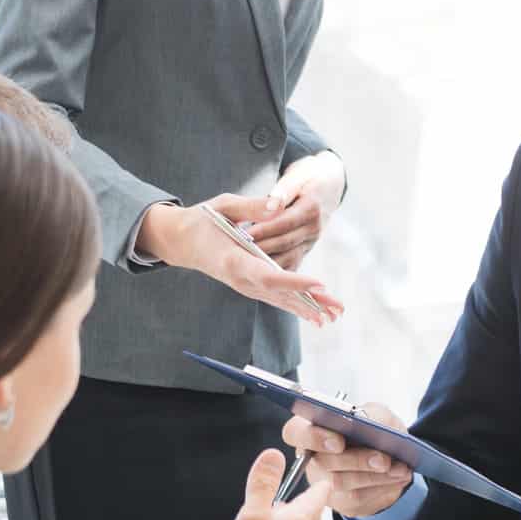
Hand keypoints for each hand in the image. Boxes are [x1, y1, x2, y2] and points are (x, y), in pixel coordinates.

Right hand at [139, 196, 344, 325]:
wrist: (182, 241)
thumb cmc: (203, 220)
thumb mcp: (224, 206)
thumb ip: (252, 207)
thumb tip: (279, 206)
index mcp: (232, 261)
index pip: (267, 276)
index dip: (294, 281)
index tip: (318, 284)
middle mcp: (240, 280)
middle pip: (280, 293)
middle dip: (311, 300)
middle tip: (338, 308)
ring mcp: (245, 286)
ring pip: (281, 299)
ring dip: (310, 307)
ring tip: (336, 313)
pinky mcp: (249, 286)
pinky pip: (276, 297)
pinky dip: (298, 305)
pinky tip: (317, 314)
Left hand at [245, 151, 346, 266]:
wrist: (327, 187)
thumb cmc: (307, 177)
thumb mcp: (298, 175)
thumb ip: (284, 189)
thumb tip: (272, 204)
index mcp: (312, 208)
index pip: (285, 222)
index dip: (265, 229)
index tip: (245, 234)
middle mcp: (314, 228)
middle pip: (285, 242)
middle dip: (262, 248)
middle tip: (237, 252)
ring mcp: (311, 241)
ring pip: (287, 257)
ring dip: (266, 262)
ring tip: (242, 262)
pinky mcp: (305, 250)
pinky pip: (290, 264)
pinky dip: (274, 270)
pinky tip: (255, 271)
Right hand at [284, 400, 415, 518]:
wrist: (390, 455)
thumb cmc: (374, 429)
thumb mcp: (377, 413)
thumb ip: (371, 414)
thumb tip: (368, 425)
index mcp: (312, 428)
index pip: (295, 432)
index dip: (313, 438)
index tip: (339, 442)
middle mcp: (313, 458)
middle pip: (323, 463)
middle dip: (356, 461)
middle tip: (382, 459)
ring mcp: (324, 483)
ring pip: (342, 484)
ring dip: (374, 476)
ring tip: (398, 468)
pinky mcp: (341, 501)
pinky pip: (358, 498)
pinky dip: (383, 486)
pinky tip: (399, 477)